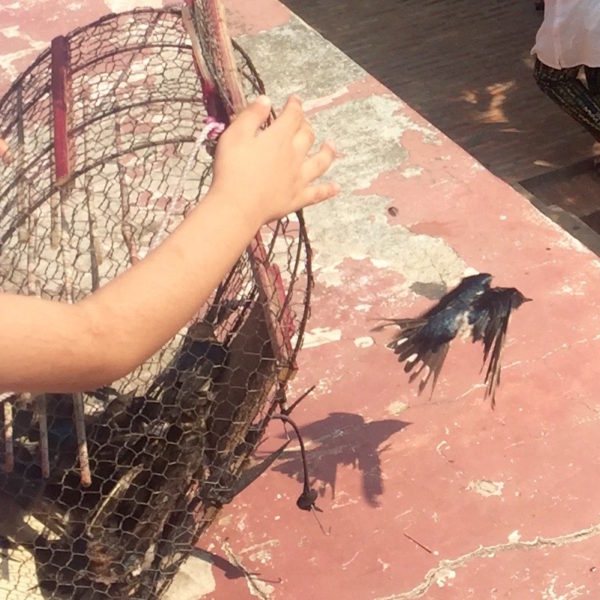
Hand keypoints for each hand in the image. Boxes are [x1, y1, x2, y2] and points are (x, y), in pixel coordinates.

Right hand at [210, 95, 337, 226]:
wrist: (237, 207)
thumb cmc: (232, 170)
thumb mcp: (235, 135)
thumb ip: (251, 116)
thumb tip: (265, 101)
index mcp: (279, 138)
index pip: (292, 115)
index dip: (294, 105)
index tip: (294, 100)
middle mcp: (294, 156)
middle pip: (307, 135)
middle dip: (306, 125)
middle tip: (303, 122)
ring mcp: (298, 178)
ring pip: (320, 162)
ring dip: (327, 152)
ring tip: (330, 146)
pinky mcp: (297, 198)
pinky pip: (318, 193)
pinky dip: (328, 190)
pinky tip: (336, 188)